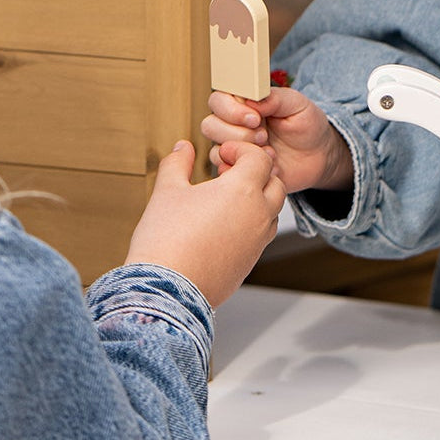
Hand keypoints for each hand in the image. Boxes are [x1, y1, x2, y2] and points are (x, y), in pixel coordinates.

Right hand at [125, 140, 285, 307]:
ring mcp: (258, 242)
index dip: (242, 150)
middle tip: (229, 174)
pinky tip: (224, 227)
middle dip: (257, 174)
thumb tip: (182, 148)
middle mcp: (258, 214)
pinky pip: (261, 236)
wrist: (164, 291)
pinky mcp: (250, 263)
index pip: (260, 158)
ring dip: (258, 200)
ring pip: (272, 212)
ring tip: (227, 200)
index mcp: (243, 190)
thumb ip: (177, 163)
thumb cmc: (166, 239)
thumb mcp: (167, 191)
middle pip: (275, 183)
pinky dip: (251, 225)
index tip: (222, 156)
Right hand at [202, 85, 353, 194]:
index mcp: (244, 103)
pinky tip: (270, 167)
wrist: (319, 155)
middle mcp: (234, 125)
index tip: (256, 117)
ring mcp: (235, 149)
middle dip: (238, 133)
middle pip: (210, 125)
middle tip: (264, 135)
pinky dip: (247, 172)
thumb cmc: (307, 125)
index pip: (218, 100)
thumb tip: (251, 99)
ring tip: (270, 152)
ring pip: (216, 150)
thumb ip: (274, 98)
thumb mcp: (297, 104)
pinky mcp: (240, 170)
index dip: (231, 110)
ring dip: (243, 152)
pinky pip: (227, 173)